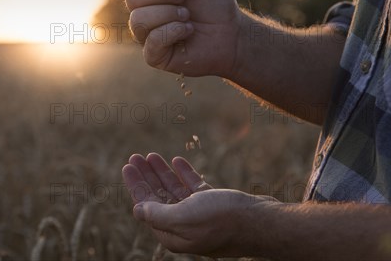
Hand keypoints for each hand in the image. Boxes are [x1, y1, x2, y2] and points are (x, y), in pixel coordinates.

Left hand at [122, 153, 279, 257]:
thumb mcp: (184, 218)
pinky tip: (177, 160)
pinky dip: (184, 174)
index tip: (128, 166)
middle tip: (135, 157)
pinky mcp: (215, 206)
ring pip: (175, 191)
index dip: (136, 185)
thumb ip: (158, 214)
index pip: (146, 207)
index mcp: (173, 234)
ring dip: (163, 173)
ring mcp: (200, 216)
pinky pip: (194, 188)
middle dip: (146, 177)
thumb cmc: (223, 220)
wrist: (262, 222)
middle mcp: (185, 227)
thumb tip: (137, 210)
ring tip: (151, 155)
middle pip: (158, 198)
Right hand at [125, 0, 243, 77]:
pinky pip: (152, 40)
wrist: (232, 33)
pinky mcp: (155, 56)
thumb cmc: (214, 5)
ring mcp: (147, 35)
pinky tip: (188, 31)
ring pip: (139, 19)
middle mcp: (144, 12)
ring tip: (187, 16)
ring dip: (169, 13)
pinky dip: (173, 31)